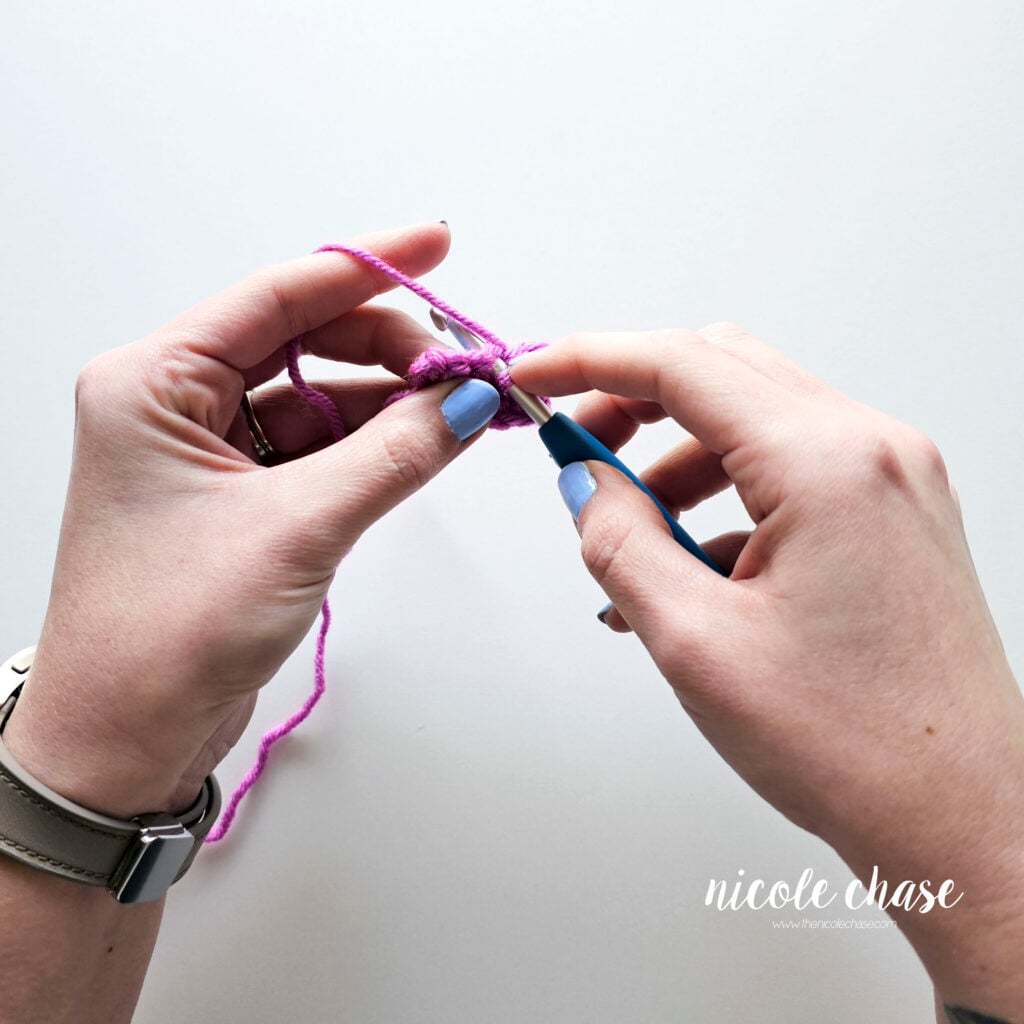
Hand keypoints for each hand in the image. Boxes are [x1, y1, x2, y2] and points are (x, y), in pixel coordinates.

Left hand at [4, 222, 499, 819]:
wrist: (126, 738)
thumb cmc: (166, 634)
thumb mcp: (296, 528)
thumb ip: (394, 454)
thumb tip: (466, 400)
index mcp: (153, 382)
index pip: (277, 296)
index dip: (368, 266)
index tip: (437, 244)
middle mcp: (175, 404)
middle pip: (306, 341)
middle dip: (392, 347)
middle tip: (468, 367)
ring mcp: (209, 451)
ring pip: (320, 396)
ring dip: (392, 400)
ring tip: (465, 407)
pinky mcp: (240, 495)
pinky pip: (320, 446)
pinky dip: (375, 444)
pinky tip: (426, 442)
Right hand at [512, 324, 1023, 1017]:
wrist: (964, 818)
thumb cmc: (858, 748)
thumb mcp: (696, 642)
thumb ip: (621, 543)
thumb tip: (584, 484)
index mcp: (826, 464)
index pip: (681, 365)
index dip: (590, 360)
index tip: (537, 372)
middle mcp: (871, 451)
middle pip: (721, 374)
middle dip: (632, 401)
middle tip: (574, 446)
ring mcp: (891, 479)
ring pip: (752, 423)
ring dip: (675, 460)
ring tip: (627, 533)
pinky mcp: (892, 515)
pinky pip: (788, 473)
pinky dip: (723, 499)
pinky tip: (687, 569)